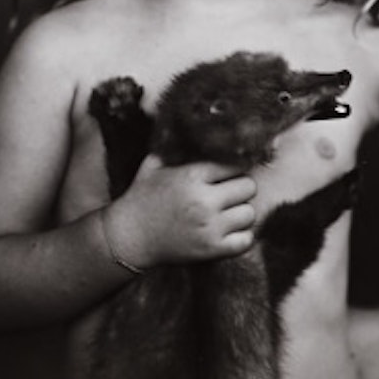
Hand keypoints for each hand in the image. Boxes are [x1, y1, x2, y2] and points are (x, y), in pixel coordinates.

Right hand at [106, 155, 257, 268]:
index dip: (233, 168)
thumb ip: (175, 147)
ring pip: (249, 213)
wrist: (129, 237)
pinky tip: (228, 231)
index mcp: (191, 176)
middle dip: (240, 188)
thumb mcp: (153, 164)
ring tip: (228, 212)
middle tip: (230, 192)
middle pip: (248, 187)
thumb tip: (192, 129)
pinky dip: (241, 236)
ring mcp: (210, 227)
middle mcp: (204, 200)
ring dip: (241, 212)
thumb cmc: (141, 198)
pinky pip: (245, 240)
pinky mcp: (211, 249)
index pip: (235, 164)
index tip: (228, 173)